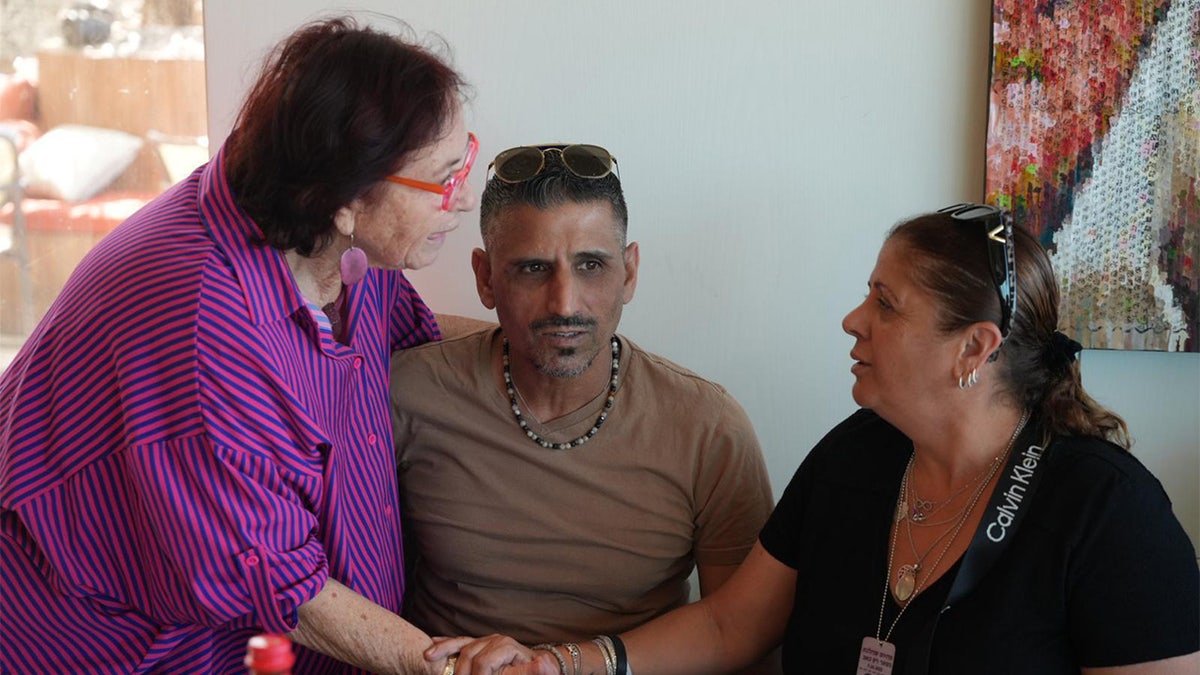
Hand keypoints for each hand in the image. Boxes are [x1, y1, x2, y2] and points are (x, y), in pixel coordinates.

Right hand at [425, 635, 558, 674]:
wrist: (538, 665)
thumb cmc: (534, 670)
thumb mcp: (539, 671)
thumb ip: (537, 670)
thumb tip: (543, 664)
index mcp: (505, 646)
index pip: (483, 663)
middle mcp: (492, 640)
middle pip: (467, 654)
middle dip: (458, 672)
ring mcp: (484, 641)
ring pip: (459, 644)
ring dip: (443, 651)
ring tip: (428, 659)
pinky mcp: (477, 645)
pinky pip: (458, 643)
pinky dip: (445, 645)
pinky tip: (431, 647)